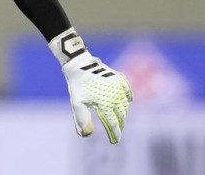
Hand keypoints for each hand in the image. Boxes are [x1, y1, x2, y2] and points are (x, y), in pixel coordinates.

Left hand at [49, 29, 132, 143]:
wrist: (79, 64)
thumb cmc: (78, 85)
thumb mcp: (76, 103)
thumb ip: (82, 120)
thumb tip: (86, 135)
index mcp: (105, 103)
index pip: (113, 123)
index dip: (115, 133)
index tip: (115, 141)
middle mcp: (115, 96)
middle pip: (121, 115)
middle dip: (120, 124)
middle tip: (118, 130)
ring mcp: (119, 86)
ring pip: (125, 104)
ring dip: (123, 113)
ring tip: (121, 119)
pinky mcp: (119, 78)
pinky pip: (128, 90)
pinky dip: (128, 97)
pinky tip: (127, 101)